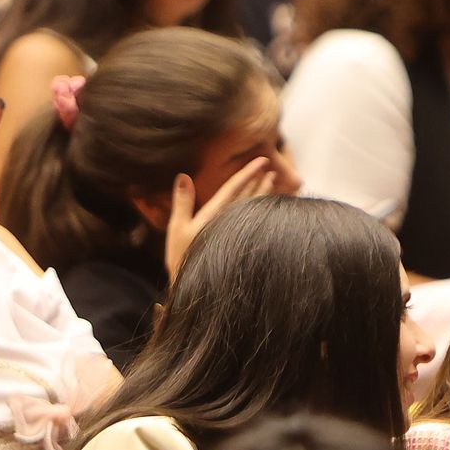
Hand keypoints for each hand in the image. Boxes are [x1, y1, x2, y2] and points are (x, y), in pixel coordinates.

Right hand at [164, 157, 278, 281]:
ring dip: (264, 193)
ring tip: (273, 180)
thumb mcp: (177, 229)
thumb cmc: (182, 258)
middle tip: (270, 165)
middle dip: (260, 180)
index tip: (262, 161)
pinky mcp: (240, 244)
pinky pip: (254, 223)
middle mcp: (229, 223)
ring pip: (254, 209)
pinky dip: (261, 212)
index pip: (234, 188)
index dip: (248, 173)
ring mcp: (237, 234)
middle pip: (249, 197)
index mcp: (214, 216)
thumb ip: (182, 202)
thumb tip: (183, 175)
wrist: (193, 288)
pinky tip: (268, 207)